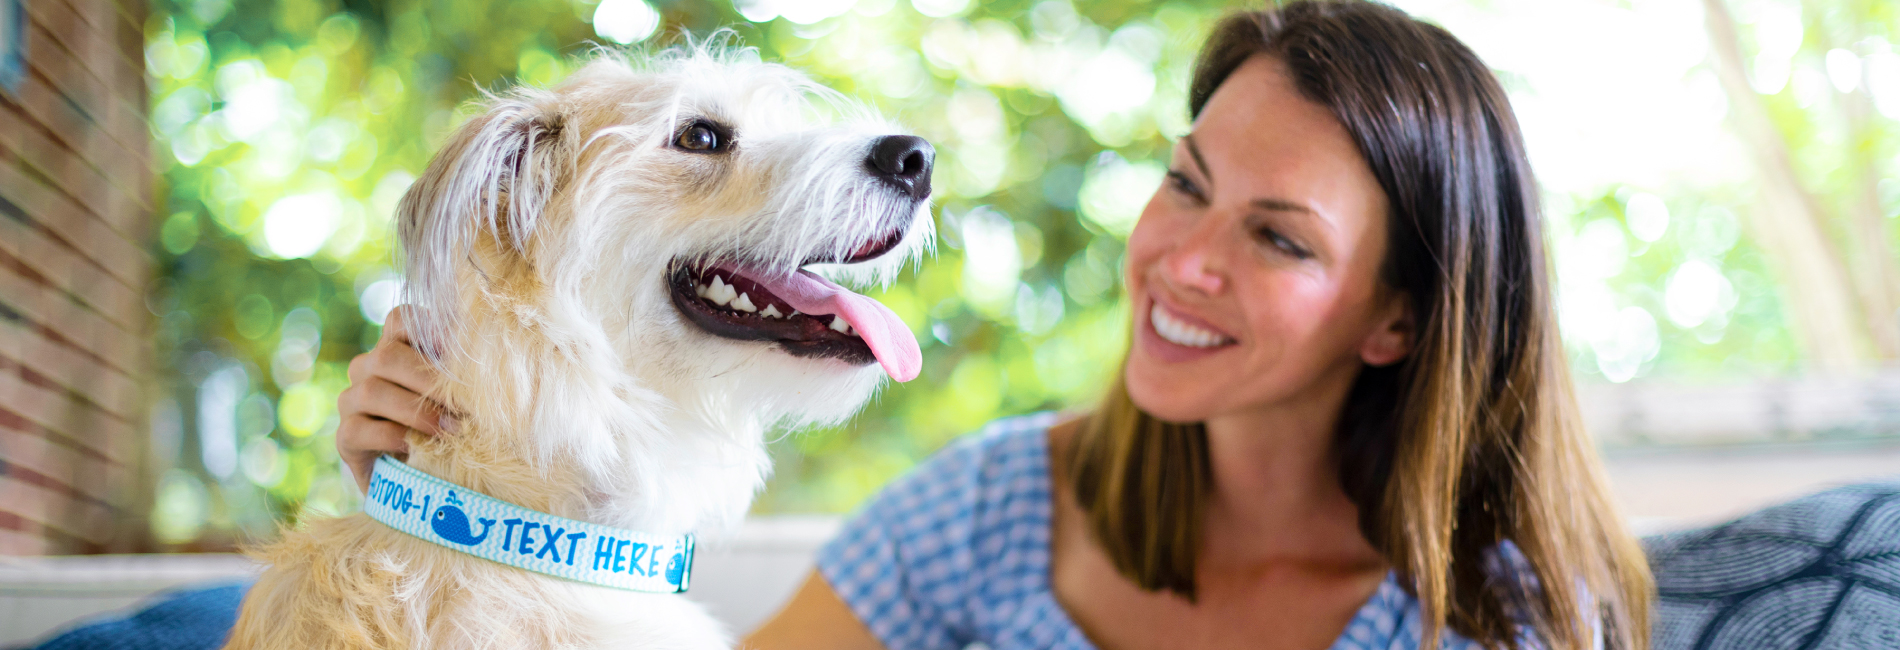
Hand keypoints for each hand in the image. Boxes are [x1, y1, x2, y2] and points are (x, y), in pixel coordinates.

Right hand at [337, 306, 451, 490]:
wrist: (422, 479)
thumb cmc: (451, 427)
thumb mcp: (462, 396)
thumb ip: (467, 373)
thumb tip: (499, 356)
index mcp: (396, 348)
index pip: (400, 319)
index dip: (426, 328)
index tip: (457, 349)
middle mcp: (368, 369)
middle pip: (387, 356)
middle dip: (430, 381)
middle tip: (467, 406)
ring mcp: (352, 402)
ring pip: (373, 391)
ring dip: (417, 411)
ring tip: (452, 431)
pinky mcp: (345, 437)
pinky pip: (357, 429)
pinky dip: (392, 436)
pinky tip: (417, 447)